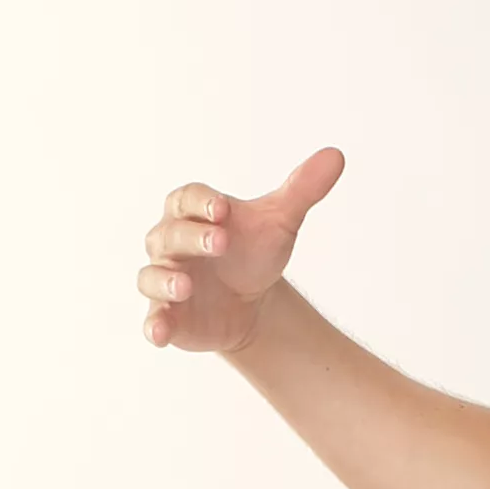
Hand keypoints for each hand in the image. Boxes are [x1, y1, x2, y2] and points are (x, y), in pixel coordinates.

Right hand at [137, 146, 345, 354]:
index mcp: (191, 212)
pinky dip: (154, 325)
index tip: (223, 208)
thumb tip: (336, 156)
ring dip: (165, 280)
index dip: (201, 202)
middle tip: (221, 241)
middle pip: (171, 234)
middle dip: (193, 237)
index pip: (187, 198)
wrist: (252, 302)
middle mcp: (171, 243)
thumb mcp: (279, 222)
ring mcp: (165, 279)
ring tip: (186, 286)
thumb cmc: (254, 252)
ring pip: (153, 276)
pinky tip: (160, 332)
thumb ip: (302, 190)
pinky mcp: (167, 315)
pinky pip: (153, 320)